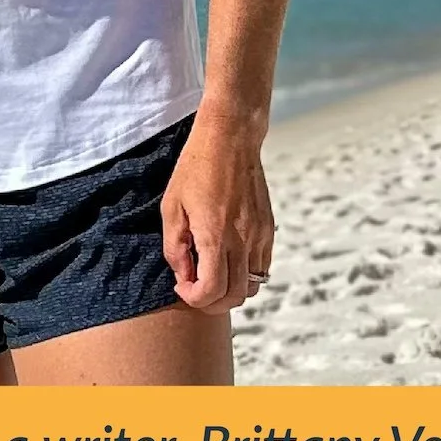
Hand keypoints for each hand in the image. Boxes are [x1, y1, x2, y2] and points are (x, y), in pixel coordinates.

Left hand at [160, 114, 274, 313]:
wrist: (231, 138)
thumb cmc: (196, 167)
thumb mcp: (172, 206)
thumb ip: (175, 247)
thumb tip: (183, 275)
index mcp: (216, 235)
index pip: (212, 291)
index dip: (194, 298)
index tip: (182, 284)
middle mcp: (243, 240)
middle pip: (234, 297)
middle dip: (211, 301)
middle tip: (193, 286)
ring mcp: (259, 236)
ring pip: (252, 286)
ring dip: (230, 290)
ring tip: (210, 273)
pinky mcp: (268, 229)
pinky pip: (262, 267)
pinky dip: (245, 275)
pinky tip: (227, 258)